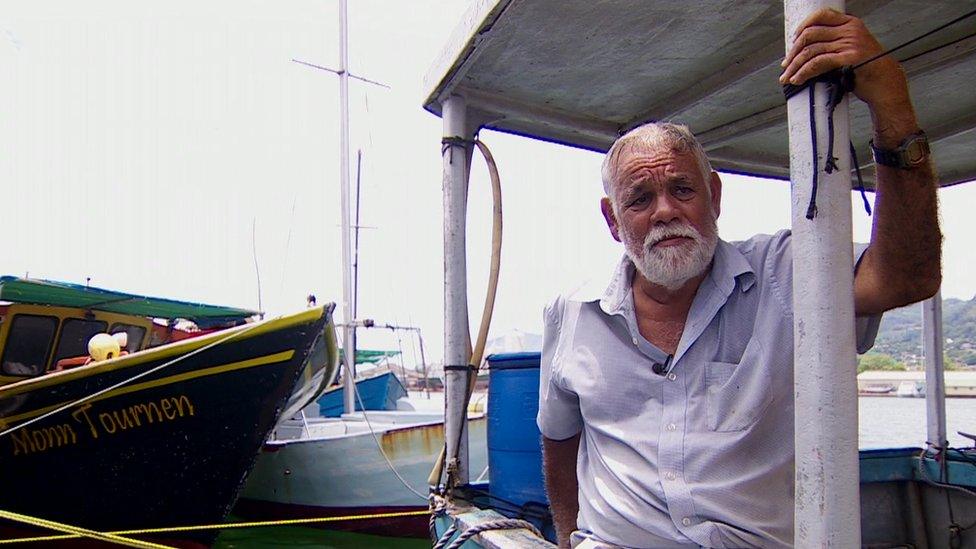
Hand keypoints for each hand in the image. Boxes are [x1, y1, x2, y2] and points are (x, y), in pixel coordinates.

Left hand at [779, 8, 908, 108]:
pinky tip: (798, 80)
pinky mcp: (849, 58)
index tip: (793, 40)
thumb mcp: (851, 48)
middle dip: (793, 52)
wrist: (885, 82)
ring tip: (787, 77)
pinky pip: (818, 63)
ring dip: (795, 66)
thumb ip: (833, 43)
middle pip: (810, 35)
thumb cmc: (866, 68)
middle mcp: (850, 30)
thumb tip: (804, 50)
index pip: (821, 15)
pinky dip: (804, 72)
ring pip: (811, 51)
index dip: (803, 25)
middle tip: (785, 65)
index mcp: (850, 23)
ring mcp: (850, 43)